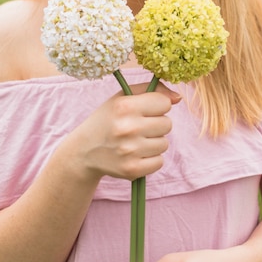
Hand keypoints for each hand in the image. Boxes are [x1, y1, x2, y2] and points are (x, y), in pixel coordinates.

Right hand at [60, 83, 180, 182]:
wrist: (84, 151)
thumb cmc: (108, 120)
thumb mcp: (122, 98)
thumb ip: (151, 91)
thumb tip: (178, 98)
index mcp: (125, 106)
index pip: (164, 103)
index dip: (156, 106)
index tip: (143, 111)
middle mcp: (127, 128)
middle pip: (167, 124)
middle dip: (156, 125)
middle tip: (137, 127)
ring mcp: (130, 151)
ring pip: (164, 144)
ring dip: (153, 142)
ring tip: (134, 141)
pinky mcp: (132, 170)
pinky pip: (159, 162)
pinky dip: (150, 159)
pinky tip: (135, 155)